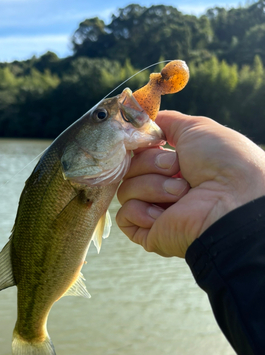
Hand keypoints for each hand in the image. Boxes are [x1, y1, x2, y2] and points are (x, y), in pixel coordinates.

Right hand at [116, 110, 264, 257]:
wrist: (231, 199)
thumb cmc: (222, 161)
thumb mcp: (195, 128)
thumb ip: (167, 122)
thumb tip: (143, 121)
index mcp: (174, 167)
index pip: (138, 153)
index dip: (140, 147)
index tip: (150, 141)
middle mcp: (163, 189)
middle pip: (129, 169)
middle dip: (150, 164)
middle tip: (175, 168)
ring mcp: (155, 212)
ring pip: (125, 190)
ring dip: (151, 187)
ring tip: (181, 193)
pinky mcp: (148, 233)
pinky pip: (124, 215)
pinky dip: (140, 211)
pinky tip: (162, 214)